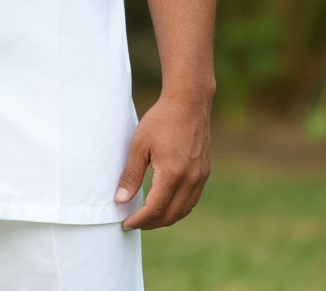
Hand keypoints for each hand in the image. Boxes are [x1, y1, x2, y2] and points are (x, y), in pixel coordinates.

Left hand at [114, 90, 211, 230]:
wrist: (189, 102)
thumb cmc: (161, 120)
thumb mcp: (139, 145)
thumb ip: (131, 175)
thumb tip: (121, 200)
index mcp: (172, 174)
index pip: (154, 209)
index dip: (139, 220)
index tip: (126, 223)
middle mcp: (190, 180)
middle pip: (170, 215)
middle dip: (151, 223)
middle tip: (134, 222)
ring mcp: (200, 177)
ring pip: (183, 210)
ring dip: (165, 218)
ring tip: (147, 217)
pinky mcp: (204, 172)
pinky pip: (192, 200)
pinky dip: (178, 208)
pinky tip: (165, 203)